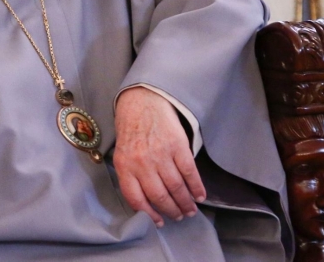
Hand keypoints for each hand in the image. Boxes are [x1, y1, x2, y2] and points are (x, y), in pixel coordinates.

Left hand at [113, 87, 205, 225]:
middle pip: (159, 196)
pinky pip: (189, 172)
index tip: (159, 222)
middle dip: (171, 210)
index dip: (149, 214)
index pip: (136, 198)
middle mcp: (142, 162)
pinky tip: (200, 195)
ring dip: (185, 203)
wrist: (143, 100)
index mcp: (125, 165)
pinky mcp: (178, 145)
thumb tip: (146, 202)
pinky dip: (197, 187)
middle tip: (179, 216)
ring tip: (190, 210)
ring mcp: (161, 154)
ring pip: (176, 187)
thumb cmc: (132, 128)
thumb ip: (131, 174)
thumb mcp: (123, 152)